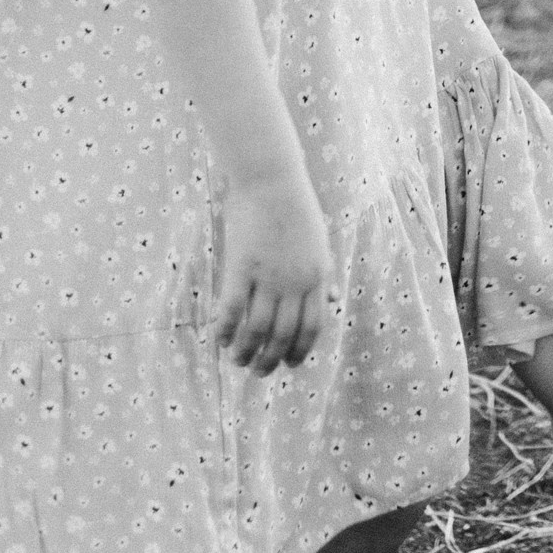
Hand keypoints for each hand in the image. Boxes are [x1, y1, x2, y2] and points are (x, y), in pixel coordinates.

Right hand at [216, 166, 334, 376]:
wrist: (272, 179)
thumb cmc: (296, 209)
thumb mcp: (320, 244)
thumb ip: (324, 275)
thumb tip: (333, 300)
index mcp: (318, 276)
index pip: (312, 328)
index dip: (299, 351)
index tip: (287, 364)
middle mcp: (295, 281)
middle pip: (284, 335)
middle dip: (270, 360)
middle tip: (258, 372)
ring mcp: (268, 275)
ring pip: (257, 329)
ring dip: (246, 351)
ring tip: (237, 361)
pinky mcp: (241, 266)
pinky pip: (232, 309)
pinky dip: (225, 330)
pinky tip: (219, 340)